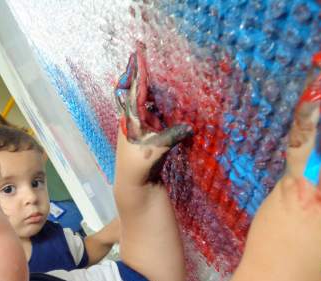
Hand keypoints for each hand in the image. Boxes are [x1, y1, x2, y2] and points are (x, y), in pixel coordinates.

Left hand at [114, 43, 191, 185]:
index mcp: (130, 120)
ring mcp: (139, 126)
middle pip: (137, 92)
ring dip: (151, 88)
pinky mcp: (148, 134)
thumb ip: (170, 137)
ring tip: (157, 71)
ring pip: (145, 101)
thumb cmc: (139, 167)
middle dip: (142, 75)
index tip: (139, 54)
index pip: (134, 91)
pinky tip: (165, 97)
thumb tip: (189, 126)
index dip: (138, 73)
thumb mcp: (156, 151)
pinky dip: (158, 103)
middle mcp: (132, 120)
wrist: (134, 185)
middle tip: (146, 55)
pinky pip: (153, 112)